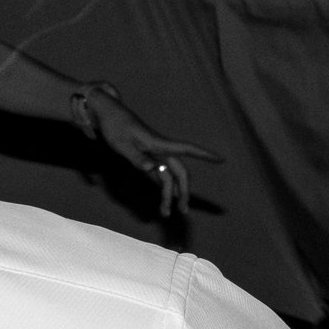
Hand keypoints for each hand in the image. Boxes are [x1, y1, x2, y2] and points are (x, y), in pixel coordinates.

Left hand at [89, 97, 221, 217]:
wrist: (107, 114)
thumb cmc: (115, 126)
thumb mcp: (121, 143)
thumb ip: (136, 158)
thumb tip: (152, 169)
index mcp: (158, 144)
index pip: (186, 149)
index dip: (204, 154)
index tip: (221, 159)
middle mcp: (160, 150)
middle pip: (179, 172)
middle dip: (183, 192)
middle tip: (183, 211)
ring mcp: (154, 155)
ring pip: (169, 178)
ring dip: (170, 195)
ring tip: (167, 213)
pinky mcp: (147, 159)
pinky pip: (159, 177)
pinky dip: (161, 189)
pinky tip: (164, 202)